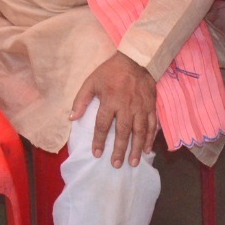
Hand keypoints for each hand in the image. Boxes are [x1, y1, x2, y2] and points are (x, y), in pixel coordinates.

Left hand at [70, 52, 156, 167]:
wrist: (136, 59)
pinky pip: (152, 125)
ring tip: (133, 162)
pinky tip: (147, 150)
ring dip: (136, 148)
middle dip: (119, 150)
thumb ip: (81, 99)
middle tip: (116, 164)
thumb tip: (71, 118)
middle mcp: (126, 106)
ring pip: (140, 132)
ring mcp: (141, 107)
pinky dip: (150, 138)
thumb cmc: (111, 71)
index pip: (103, 125)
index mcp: (110, 100)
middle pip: (122, 132)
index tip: (96, 154)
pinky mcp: (151, 106)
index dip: (99, 140)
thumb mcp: (91, 81)